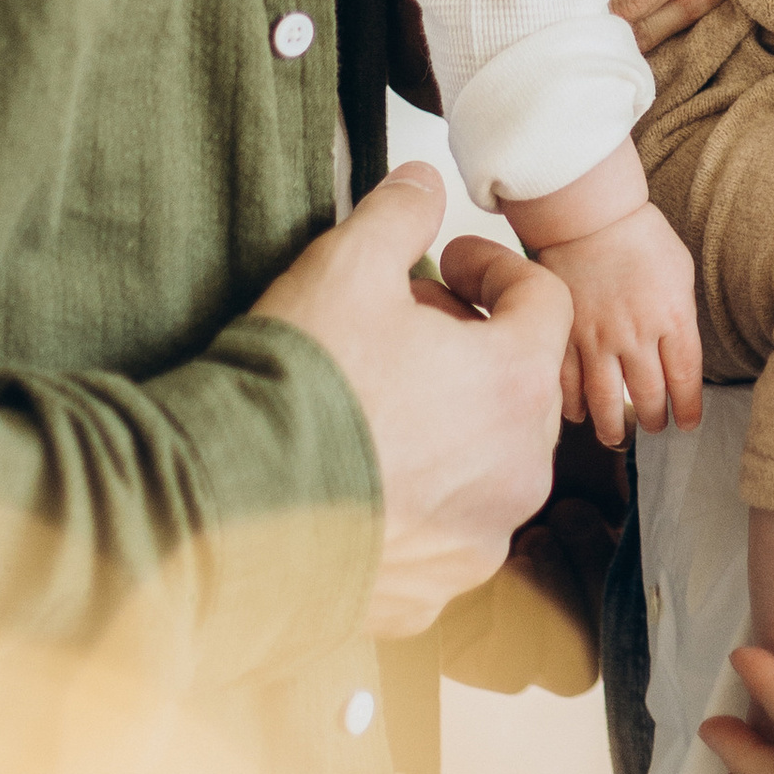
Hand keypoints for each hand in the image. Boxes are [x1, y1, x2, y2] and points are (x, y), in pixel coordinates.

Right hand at [248, 163, 571, 639]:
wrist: (229, 509)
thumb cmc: (298, 389)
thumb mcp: (347, 264)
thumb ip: (400, 212)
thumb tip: (424, 183)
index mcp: (515, 385)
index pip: (544, 302)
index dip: (494, 268)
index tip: (447, 261)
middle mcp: (517, 472)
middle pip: (521, 383)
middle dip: (473, 342)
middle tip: (407, 320)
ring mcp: (478, 540)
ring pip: (488, 460)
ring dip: (452, 419)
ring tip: (382, 392)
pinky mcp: (433, 590)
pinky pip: (446, 526)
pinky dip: (420, 491)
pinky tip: (362, 467)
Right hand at [534, 199, 704, 446]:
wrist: (589, 215)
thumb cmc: (639, 236)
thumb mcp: (680, 272)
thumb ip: (680, 317)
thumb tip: (678, 354)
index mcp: (673, 318)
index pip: (686, 384)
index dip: (687, 411)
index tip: (686, 422)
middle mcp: (637, 335)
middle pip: (649, 400)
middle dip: (654, 420)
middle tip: (653, 424)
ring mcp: (598, 339)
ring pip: (607, 404)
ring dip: (614, 428)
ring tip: (617, 435)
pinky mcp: (565, 336)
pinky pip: (569, 387)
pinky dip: (574, 407)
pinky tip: (579, 414)